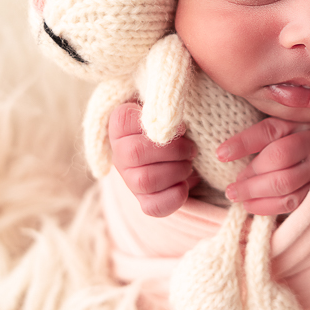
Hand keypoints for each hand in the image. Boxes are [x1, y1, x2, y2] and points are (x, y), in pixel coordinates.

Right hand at [108, 102, 197, 217]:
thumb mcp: (167, 103)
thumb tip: (177, 116)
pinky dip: (175, 196)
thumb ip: (167, 102)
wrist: (176, 145)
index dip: (158, 125)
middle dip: (172, 151)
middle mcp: (118, 153)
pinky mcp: (142, 200)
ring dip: (176, 171)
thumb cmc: (173, 119)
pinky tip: (185, 184)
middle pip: (135, 153)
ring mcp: (128, 179)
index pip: (124, 120)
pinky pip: (152, 207)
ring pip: (144, 180)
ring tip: (189, 164)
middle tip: (192, 149)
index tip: (182, 127)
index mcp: (119, 124)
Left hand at [217, 118, 309, 215]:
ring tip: (238, 197)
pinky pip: (294, 203)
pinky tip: (252, 205)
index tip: (220, 154)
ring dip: (258, 196)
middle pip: (279, 160)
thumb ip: (255, 135)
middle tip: (230, 188)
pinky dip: (269, 207)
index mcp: (301, 122)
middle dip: (250, 178)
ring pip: (288, 186)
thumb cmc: (298, 132)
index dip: (243, 143)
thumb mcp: (280, 123)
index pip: (269, 131)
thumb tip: (222, 154)